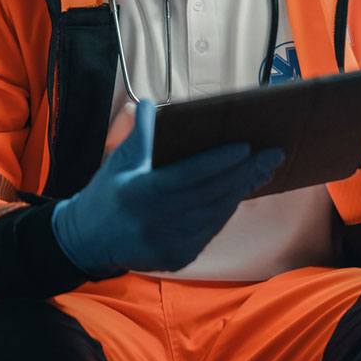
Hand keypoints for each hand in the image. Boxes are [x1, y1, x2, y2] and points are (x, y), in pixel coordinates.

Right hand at [51, 99, 283, 276]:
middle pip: (211, 194)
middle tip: (274, 154)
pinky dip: (228, 208)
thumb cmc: (106, 194)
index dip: (217, 162)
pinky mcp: (178, 258)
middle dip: (245, 172)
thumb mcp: (117, 162)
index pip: (187, 176)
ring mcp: (168, 244)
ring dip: (243, 190)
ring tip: (266, 168)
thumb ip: (138, 135)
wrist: (86, 243)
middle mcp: (156, 222)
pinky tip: (244, 190)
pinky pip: (211, 229)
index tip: (244, 146)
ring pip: (217, 213)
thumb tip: (147, 102)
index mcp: (139, 194)